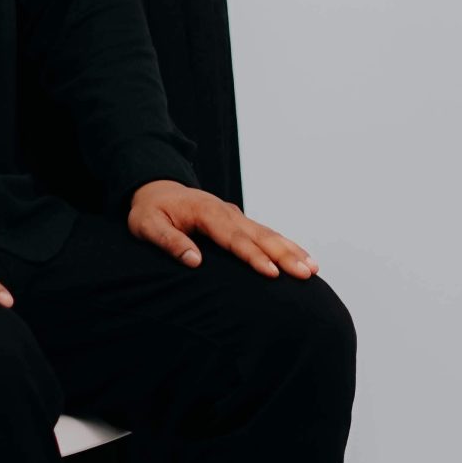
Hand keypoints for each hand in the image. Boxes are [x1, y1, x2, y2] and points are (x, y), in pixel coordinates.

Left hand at [127, 180, 317, 280]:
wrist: (156, 189)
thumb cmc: (150, 211)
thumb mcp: (148, 226)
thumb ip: (169, 242)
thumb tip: (194, 261)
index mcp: (206, 213)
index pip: (233, 238)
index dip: (253, 256)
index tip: (271, 272)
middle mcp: (227, 212)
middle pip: (260, 235)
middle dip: (284, 255)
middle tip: (306, 273)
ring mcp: (235, 215)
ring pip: (268, 234)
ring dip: (291, 250)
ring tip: (313, 269)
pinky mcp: (239, 221)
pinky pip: (266, 233)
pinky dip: (285, 245)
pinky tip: (301, 258)